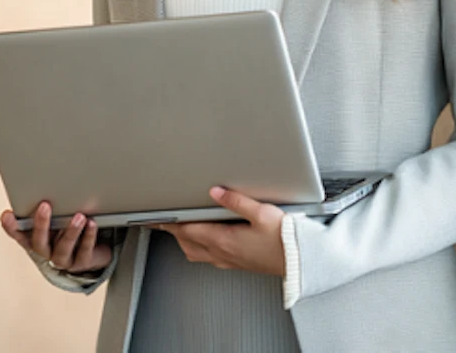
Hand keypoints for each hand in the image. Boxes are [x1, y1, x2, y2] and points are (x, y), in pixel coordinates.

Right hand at [0, 201, 112, 273]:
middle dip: (41, 224)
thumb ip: (49, 211)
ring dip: (71, 231)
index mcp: (36, 240)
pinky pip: (84, 250)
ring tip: (79, 216)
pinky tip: (92, 224)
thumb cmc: (69, 232)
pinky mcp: (82, 262)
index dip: (12, 227)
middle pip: (39, 242)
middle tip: (44, 205)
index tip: (7, 215)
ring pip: (63, 248)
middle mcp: (47, 251)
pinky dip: (89, 236)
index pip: (20, 235)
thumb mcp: (56, 221)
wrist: (92, 253)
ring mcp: (63, 259)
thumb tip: (48, 188)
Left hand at [154, 186, 285, 275]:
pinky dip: (198, 247)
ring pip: (195, 252)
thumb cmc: (285, 240)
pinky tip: (205, 240)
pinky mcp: (237, 263)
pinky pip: (208, 257)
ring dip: (184, 240)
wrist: (301, 261)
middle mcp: (222, 253)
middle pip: (187, 243)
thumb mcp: (262, 213)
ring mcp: (229, 260)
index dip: (169, 222)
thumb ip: (237, 200)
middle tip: (163, 219)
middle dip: (173, 231)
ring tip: (180, 227)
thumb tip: (216, 192)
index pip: (187, 230)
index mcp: (224, 240)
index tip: (155, 217)